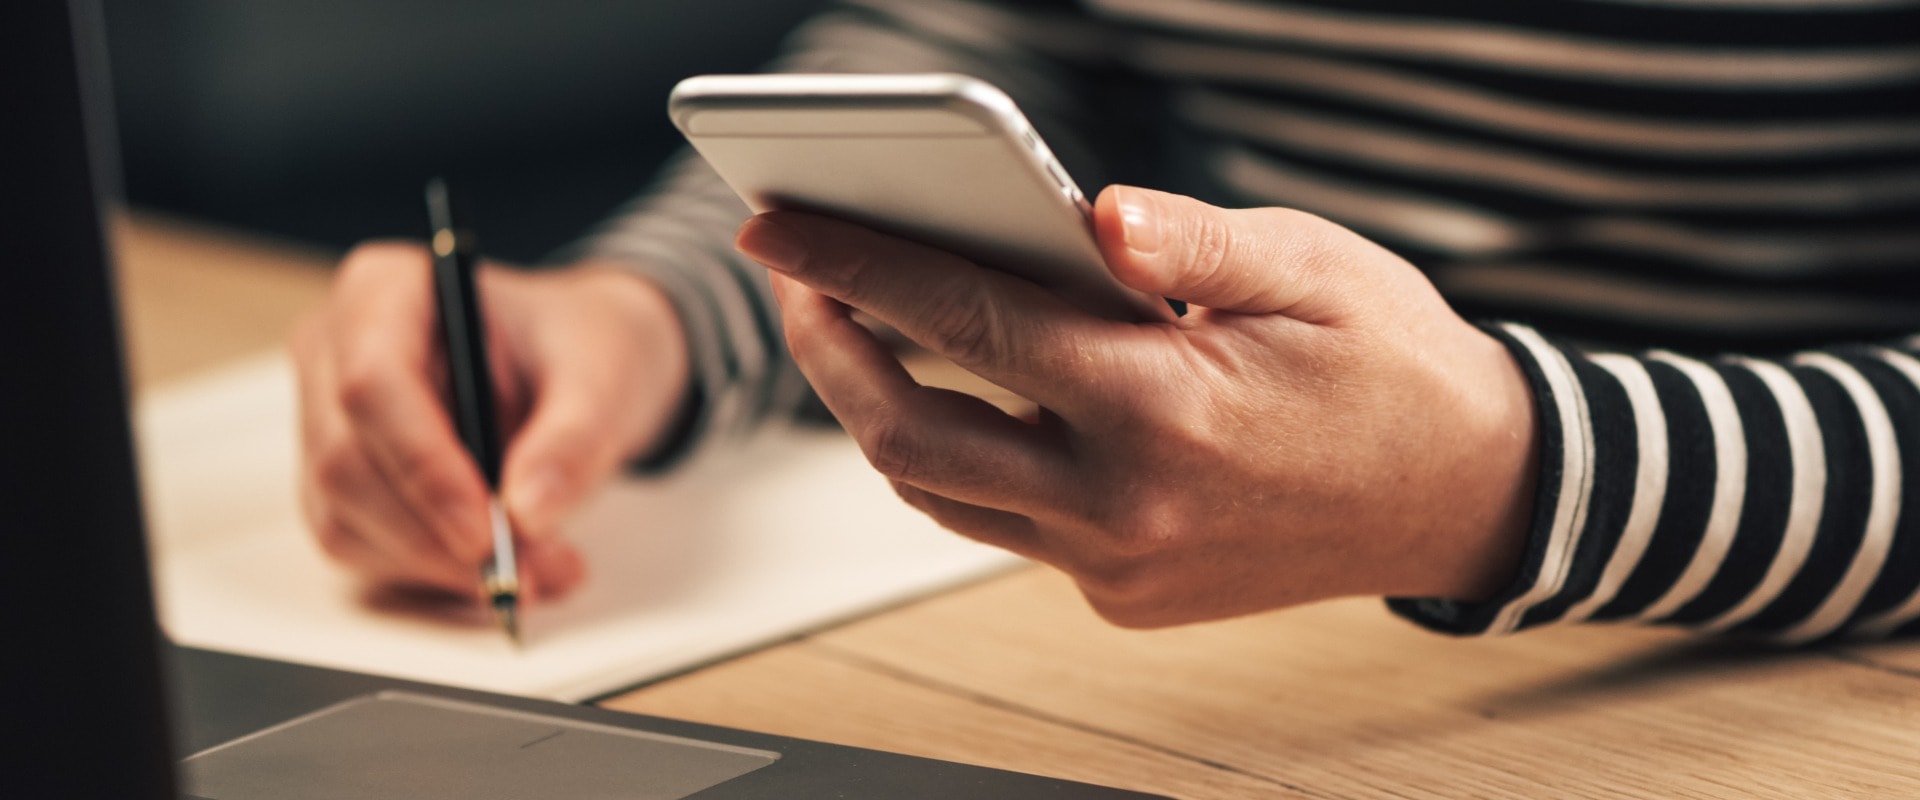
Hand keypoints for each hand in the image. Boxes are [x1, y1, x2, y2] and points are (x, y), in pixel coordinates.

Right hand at [291, 243, 689, 600]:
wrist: (579, 366)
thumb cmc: (580, 346)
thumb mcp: (604, 374)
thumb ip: (574, 438)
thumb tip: (529, 512)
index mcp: (385, 290)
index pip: (371, 385)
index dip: (423, 468)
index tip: (488, 531)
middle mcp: (335, 351)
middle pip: (347, 463)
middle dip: (438, 535)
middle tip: (534, 571)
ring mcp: (328, 420)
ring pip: (346, 518)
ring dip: (440, 567)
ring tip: (541, 570)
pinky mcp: (341, 483)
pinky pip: (363, 548)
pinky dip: (433, 576)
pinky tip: (504, 570)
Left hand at [737, 186, 1537, 626]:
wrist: (1464, 493)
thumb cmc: (1389, 363)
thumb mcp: (1310, 265)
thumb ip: (1188, 240)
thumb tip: (1089, 211)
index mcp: (1162, 404)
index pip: (962, 320)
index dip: (853, 265)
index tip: (778, 227)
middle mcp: (1125, 503)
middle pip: (909, 436)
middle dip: (829, 352)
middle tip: (798, 282)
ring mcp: (1120, 566)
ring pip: (944, 495)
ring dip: (882, 413)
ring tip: (863, 334)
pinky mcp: (1127, 597)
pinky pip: (1008, 530)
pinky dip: (969, 463)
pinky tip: (979, 399)